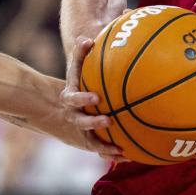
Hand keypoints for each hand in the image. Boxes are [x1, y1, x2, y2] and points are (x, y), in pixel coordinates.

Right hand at [60, 36, 122, 160]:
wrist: (67, 105)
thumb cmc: (78, 81)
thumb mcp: (76, 67)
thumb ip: (80, 53)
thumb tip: (87, 38)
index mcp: (70, 98)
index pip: (73, 98)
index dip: (82, 99)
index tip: (96, 97)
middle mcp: (74, 116)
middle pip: (80, 122)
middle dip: (93, 123)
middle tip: (109, 120)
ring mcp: (81, 131)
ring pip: (91, 142)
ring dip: (104, 146)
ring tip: (120, 149)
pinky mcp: (89, 142)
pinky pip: (101, 150)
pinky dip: (112, 154)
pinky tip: (128, 156)